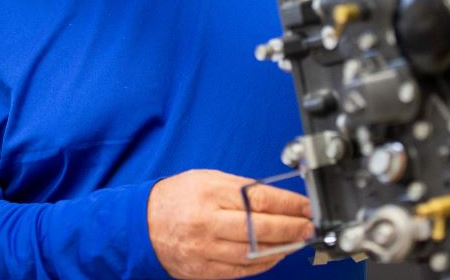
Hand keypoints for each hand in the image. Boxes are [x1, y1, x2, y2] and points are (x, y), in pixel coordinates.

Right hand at [147, 169, 313, 278]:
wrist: (142, 223)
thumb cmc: (177, 197)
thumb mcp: (207, 179)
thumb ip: (240, 188)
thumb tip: (276, 198)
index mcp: (210, 192)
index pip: (259, 198)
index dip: (288, 204)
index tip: (304, 206)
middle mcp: (207, 221)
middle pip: (259, 227)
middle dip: (290, 228)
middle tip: (307, 226)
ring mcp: (204, 248)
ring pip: (252, 252)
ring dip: (280, 248)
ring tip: (296, 242)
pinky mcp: (202, 269)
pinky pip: (240, 270)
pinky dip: (261, 264)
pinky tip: (274, 256)